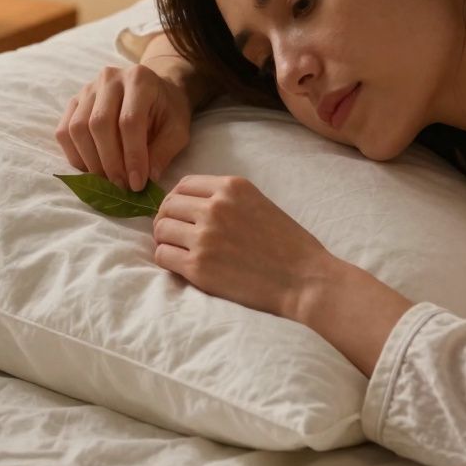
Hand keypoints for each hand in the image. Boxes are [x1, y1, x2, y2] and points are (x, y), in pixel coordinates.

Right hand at [55, 63, 191, 191]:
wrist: (153, 89)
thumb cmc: (167, 110)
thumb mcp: (178, 129)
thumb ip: (164, 152)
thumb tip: (146, 179)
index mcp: (139, 79)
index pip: (129, 120)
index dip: (132, 155)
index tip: (137, 183)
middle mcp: (109, 78)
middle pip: (99, 123)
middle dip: (109, 162)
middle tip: (121, 186)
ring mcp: (88, 89)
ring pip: (77, 128)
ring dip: (91, 162)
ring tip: (108, 181)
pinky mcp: (74, 102)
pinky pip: (64, 132)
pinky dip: (75, 156)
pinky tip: (92, 169)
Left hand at [151, 174, 336, 319]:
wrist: (304, 280)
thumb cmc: (288, 245)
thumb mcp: (259, 203)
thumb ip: (226, 199)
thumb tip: (190, 205)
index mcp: (231, 187)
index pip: (184, 184)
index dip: (176, 199)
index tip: (179, 213)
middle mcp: (214, 207)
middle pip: (168, 206)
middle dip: (167, 219)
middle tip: (175, 234)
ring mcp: (204, 237)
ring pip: (161, 230)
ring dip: (165, 239)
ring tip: (177, 249)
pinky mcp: (198, 267)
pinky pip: (163, 255)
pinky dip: (166, 259)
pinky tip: (180, 264)